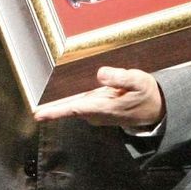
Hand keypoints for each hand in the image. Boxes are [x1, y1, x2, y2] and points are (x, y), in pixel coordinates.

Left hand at [33, 67, 163, 128]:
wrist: (156, 110)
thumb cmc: (146, 94)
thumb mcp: (139, 81)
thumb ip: (120, 77)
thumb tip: (101, 74)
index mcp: (106, 107)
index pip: (77, 108)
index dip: (58, 111)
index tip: (40, 115)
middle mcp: (98, 113)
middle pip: (71, 110)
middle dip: (53, 111)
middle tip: (34, 113)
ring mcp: (97, 114)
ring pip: (74, 108)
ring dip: (59, 107)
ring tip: (41, 109)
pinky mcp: (97, 111)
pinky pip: (79, 107)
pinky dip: (68, 105)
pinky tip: (57, 104)